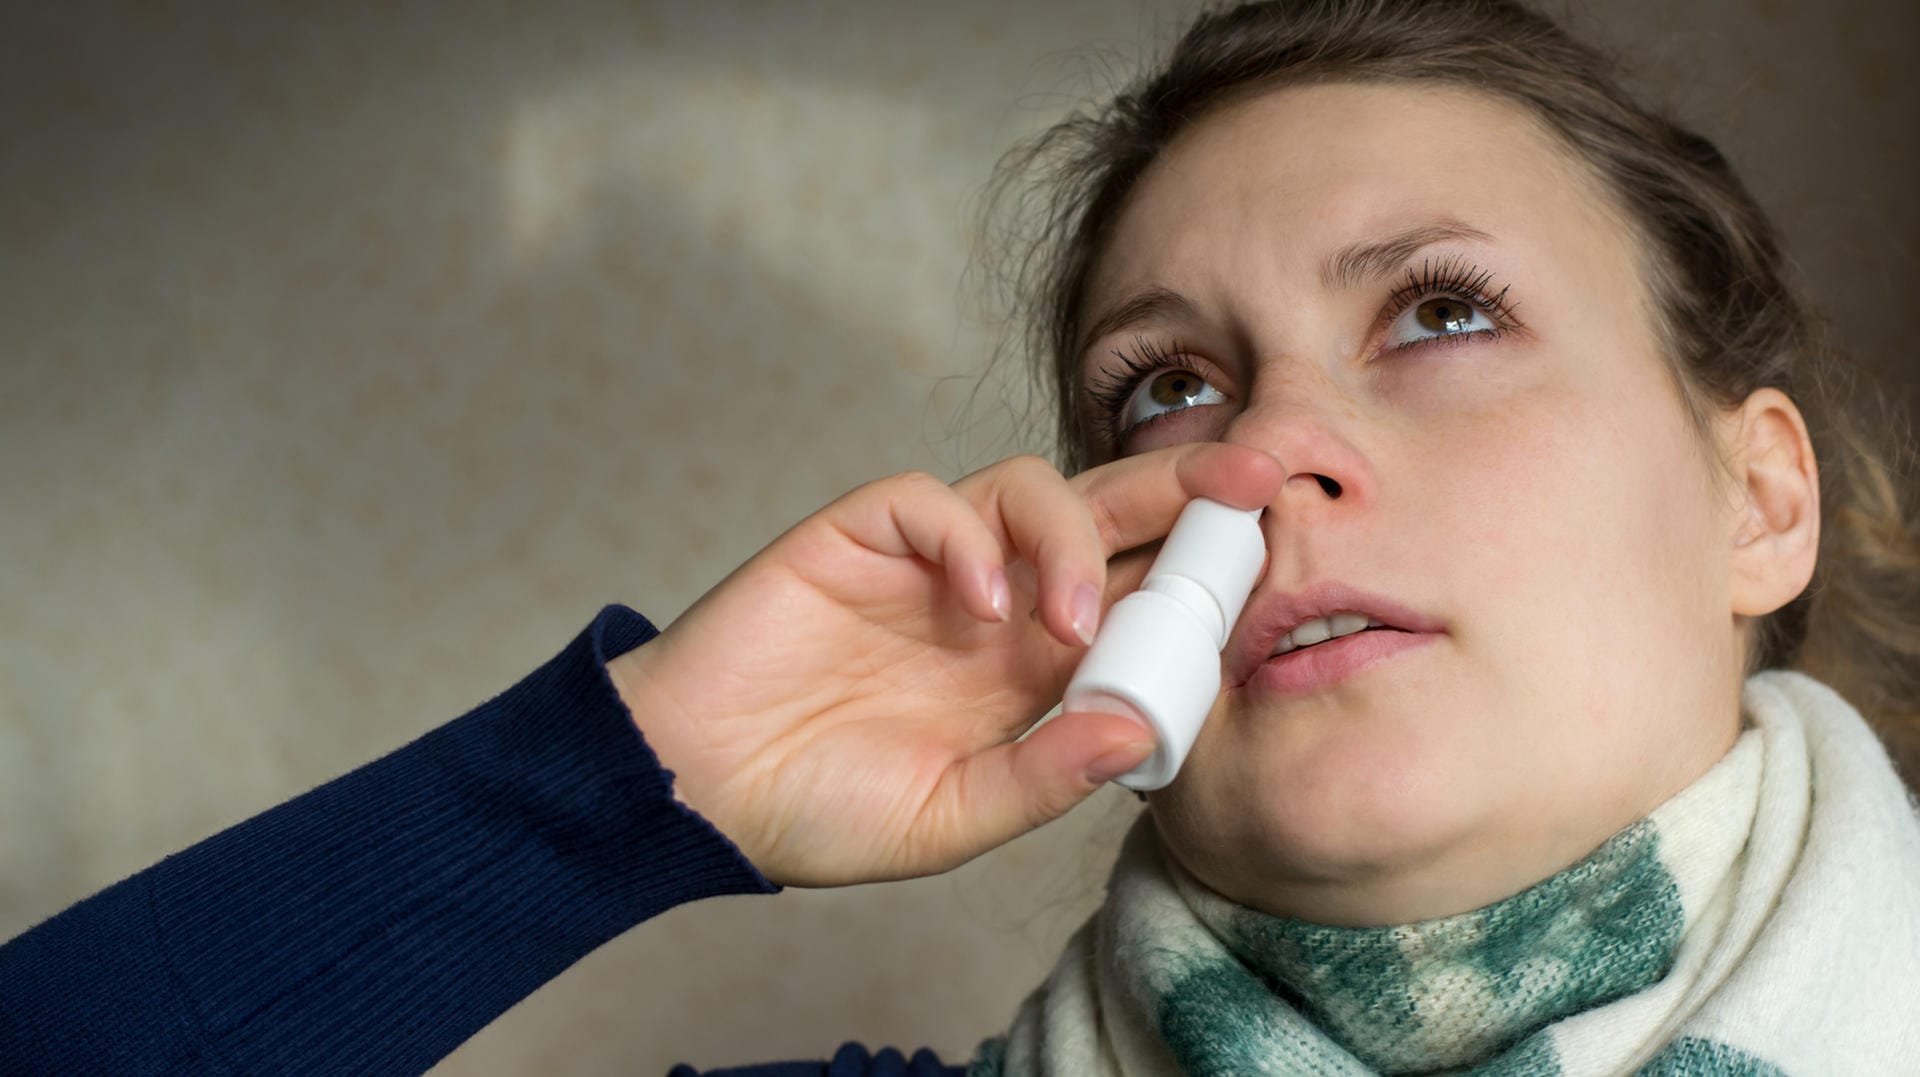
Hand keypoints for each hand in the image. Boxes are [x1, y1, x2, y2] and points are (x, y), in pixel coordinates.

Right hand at [608, 444, 1284, 887]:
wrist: (696, 788)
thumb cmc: (816, 807)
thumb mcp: (948, 818)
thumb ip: (1042, 775)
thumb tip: (1138, 729)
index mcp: (1026, 666)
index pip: (1131, 595)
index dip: (1195, 574)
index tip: (1266, 572)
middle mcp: (992, 599)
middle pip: (1106, 514)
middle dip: (1183, 486)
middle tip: (1261, 471)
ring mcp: (927, 561)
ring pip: (1027, 488)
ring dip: (1068, 538)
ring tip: (1067, 621)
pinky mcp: (858, 534)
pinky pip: (930, 499)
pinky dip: (966, 537)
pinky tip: (975, 603)